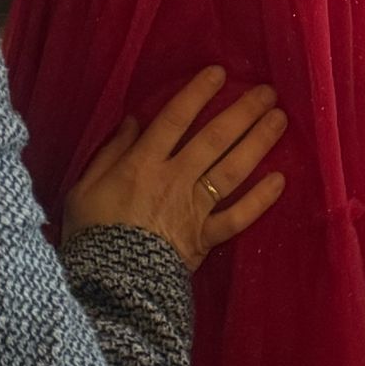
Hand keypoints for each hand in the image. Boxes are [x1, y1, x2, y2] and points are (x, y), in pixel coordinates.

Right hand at [63, 67, 286, 272]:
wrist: (105, 293)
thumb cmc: (90, 237)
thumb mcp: (84, 189)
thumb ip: (110, 152)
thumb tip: (134, 120)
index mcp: (142, 164)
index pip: (175, 119)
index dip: (198, 93)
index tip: (219, 72)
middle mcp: (174, 180)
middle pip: (214, 139)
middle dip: (242, 112)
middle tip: (268, 92)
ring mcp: (193, 209)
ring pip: (231, 171)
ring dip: (258, 143)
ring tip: (280, 120)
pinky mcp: (204, 239)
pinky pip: (237, 218)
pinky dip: (260, 200)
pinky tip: (280, 181)